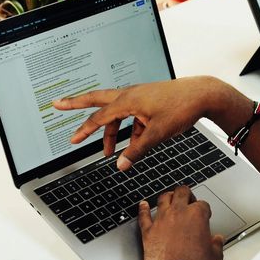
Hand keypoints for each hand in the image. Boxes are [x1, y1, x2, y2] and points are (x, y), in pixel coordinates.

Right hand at [52, 76, 246, 170]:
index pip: (100, 117)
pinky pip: (132, 116)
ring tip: (110, 151)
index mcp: (128, 100)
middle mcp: (130, 94)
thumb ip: (138, 150)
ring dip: (112, 132)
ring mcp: (139, 96)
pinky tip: (134, 144)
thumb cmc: (181, 107)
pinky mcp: (148, 101)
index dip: (84, 130)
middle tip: (58, 103)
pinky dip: (130, 130)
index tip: (72, 140)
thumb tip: (122, 165)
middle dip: (76, 104)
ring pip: (116, 113)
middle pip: (97, 100)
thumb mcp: (158, 133)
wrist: (202, 94)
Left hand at [138, 186, 223, 259]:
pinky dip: (142, 209)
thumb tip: (217, 241)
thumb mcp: (214, 256)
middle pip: (182, 192)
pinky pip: (143, 215)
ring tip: (170, 197)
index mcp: (197, 215)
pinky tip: (142, 205)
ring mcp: (162, 219)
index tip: (204, 213)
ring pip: (163, 198)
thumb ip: (216, 244)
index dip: (204, 209)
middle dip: (186, 194)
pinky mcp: (148, 230)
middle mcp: (178, 213)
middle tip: (188, 198)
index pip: (203, 204)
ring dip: (168, 196)